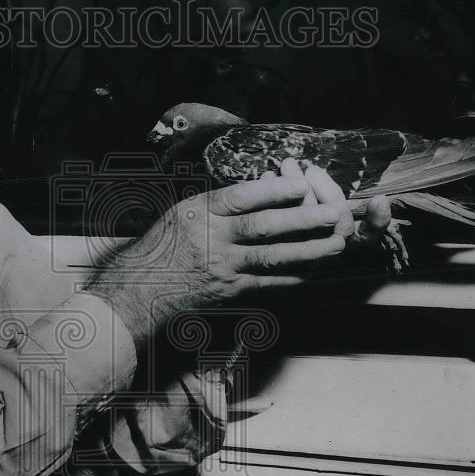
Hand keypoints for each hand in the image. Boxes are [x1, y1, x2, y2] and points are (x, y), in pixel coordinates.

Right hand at [86, 158, 354, 348]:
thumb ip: (220, 202)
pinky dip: (296, 276)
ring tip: (337, 241)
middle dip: (302, 219)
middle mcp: (211, 239)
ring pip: (273, 258)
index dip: (274, 191)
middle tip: (333, 212)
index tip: (301, 183)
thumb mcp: (182, 212)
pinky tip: (317, 269)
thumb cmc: (162, 246)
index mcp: (198, 212)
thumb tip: (268, 188)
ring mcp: (222, 269)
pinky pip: (269, 283)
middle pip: (262, 227)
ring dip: (309, 249)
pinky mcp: (230, 292)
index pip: (240, 198)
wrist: (137, 291)